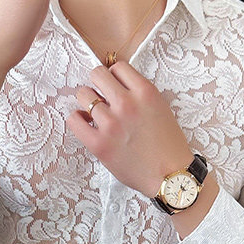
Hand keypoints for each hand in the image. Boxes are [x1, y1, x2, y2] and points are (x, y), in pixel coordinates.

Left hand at [67, 60, 194, 196]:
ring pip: (84, 95)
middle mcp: (127, 104)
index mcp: (145, 92)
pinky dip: (77, 119)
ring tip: (96, 114)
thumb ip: (140, 94)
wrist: (170, 176)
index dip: (114, 76)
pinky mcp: (98, 143)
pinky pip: (74, 119)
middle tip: (103, 98)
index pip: (118, 67)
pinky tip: (86, 124)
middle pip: (97, 74)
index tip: (115, 86)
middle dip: (98, 84)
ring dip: (88, 102)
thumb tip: (117, 85)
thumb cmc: (168, 146)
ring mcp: (111, 124)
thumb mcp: (161, 108)